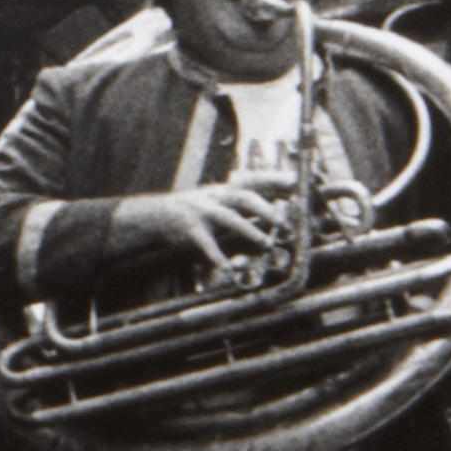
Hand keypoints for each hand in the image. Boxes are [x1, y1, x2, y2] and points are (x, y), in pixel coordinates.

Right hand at [126, 180, 290, 272]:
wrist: (155, 215)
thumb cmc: (194, 211)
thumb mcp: (216, 200)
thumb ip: (240, 204)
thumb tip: (274, 209)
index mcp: (224, 190)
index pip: (252, 181)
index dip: (273, 180)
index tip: (294, 181)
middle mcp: (214, 197)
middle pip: (243, 196)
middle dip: (264, 207)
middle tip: (283, 222)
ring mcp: (202, 212)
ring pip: (229, 218)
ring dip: (249, 230)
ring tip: (266, 243)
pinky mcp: (190, 230)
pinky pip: (206, 244)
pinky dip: (218, 257)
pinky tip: (228, 270)